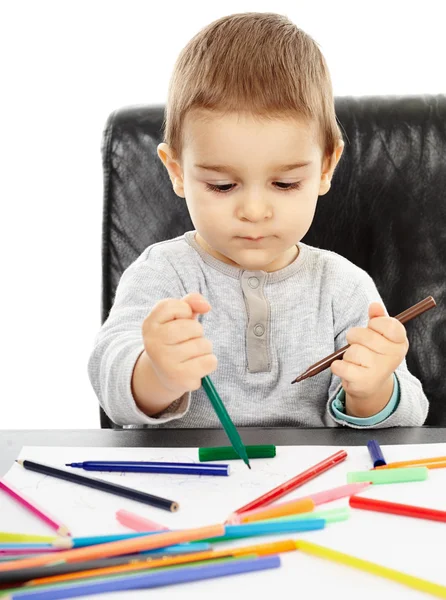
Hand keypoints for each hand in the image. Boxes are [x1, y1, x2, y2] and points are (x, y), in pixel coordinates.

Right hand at [142, 293, 217, 394]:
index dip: (186, 311)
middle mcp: (153, 343)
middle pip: (194, 327)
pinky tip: (195, 366)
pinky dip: (209, 362)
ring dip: (204, 349)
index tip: (178, 321)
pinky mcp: (180, 377)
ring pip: (204, 344)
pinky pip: (210, 361)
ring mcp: (165, 362)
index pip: (178, 307)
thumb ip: (190, 302)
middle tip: (185, 342)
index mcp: (149, 325)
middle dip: (197, 332)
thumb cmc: (174, 339)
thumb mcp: (178, 317)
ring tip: (190, 355)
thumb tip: (206, 305)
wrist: (165, 373)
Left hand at [330, 302, 408, 416]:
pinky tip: (347, 369)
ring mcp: (379, 371)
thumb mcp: (380, 334)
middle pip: (364, 335)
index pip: (389, 324)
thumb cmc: (374, 353)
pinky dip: (337, 366)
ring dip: (348, 354)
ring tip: (356, 361)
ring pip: (352, 351)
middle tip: (359, 345)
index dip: (375, 324)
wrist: (371, 385)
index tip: (373, 328)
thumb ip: (378, 318)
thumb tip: (374, 305)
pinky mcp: (363, 382)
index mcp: (400, 342)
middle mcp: (393, 357)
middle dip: (355, 337)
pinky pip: (340, 366)